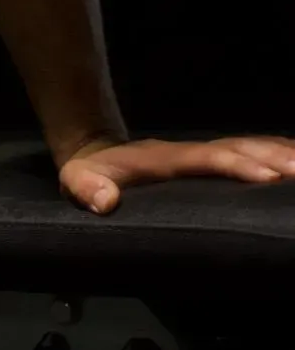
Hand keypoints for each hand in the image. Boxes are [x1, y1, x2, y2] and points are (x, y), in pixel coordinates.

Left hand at [55, 132, 294, 214]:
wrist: (95, 156)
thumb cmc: (90, 176)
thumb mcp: (76, 181)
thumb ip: (86, 188)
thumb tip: (103, 200)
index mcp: (164, 158)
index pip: (205, 158)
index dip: (234, 165)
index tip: (266, 177)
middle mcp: (189, 152)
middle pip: (237, 149)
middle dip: (272, 159)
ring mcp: (201, 155)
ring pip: (248, 149)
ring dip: (279, 155)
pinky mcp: (211, 164)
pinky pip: (250, 156)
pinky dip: (275, 156)